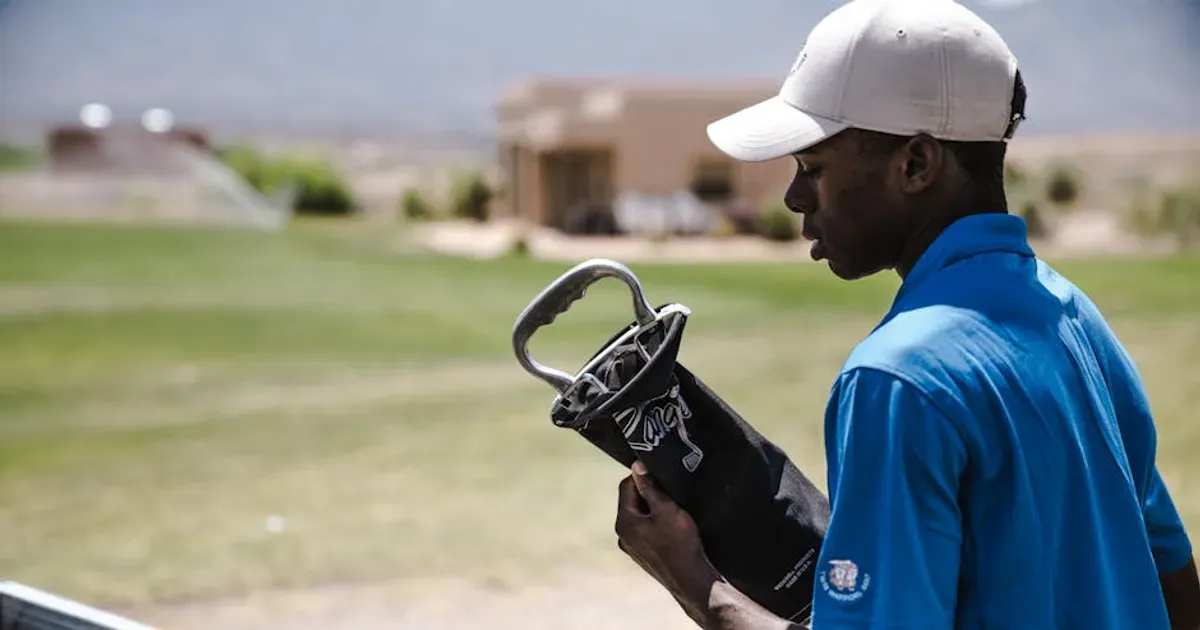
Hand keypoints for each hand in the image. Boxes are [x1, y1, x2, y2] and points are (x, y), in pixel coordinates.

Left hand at [615, 461, 721, 623]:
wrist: (691, 580)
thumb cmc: (679, 543)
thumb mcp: (666, 509)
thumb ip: (650, 487)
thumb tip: (636, 465)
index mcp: (624, 522)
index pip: (626, 486)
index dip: (642, 476)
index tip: (660, 475)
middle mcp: (622, 535)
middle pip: (631, 501)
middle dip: (648, 493)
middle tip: (669, 492)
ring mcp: (632, 547)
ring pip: (639, 517)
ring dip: (652, 509)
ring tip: (672, 509)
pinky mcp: (643, 555)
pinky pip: (645, 530)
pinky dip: (655, 524)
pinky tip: (671, 527)